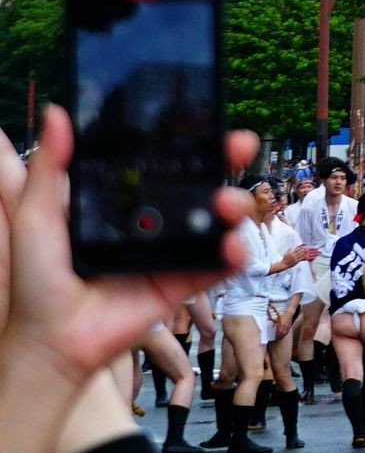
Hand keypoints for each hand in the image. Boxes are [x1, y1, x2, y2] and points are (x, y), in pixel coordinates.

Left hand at [0, 109, 258, 379]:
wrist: (52, 338)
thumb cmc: (38, 279)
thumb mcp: (38, 217)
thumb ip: (49, 168)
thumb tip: (56, 113)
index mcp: (127, 197)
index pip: (168, 157)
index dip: (192, 136)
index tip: (205, 116)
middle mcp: (158, 218)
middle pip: (206, 178)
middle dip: (229, 156)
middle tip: (238, 145)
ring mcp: (177, 249)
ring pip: (222, 217)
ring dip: (235, 203)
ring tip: (223, 205)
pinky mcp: (188, 281)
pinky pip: (222, 264)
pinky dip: (235, 253)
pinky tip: (230, 247)